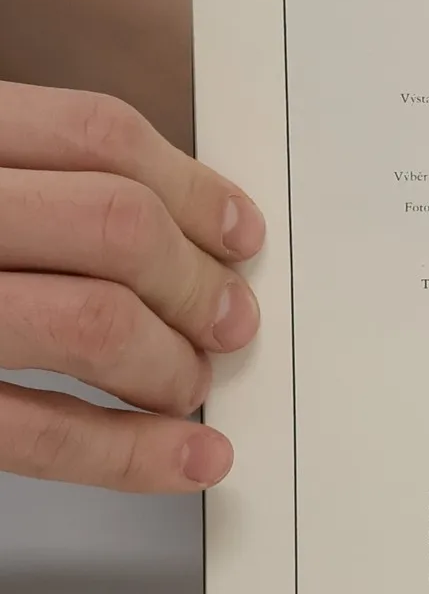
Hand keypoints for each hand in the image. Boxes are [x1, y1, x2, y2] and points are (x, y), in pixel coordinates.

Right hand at [0, 82, 261, 491]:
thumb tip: (179, 224)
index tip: (240, 234)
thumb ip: (23, 180)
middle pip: (114, 226)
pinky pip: (35, 430)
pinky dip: (131, 453)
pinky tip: (185, 458)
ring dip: (171, 362)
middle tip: (229, 319)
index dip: (194, 188)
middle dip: (196, 282)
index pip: (95, 135)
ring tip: (189, 380)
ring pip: (91, 321)